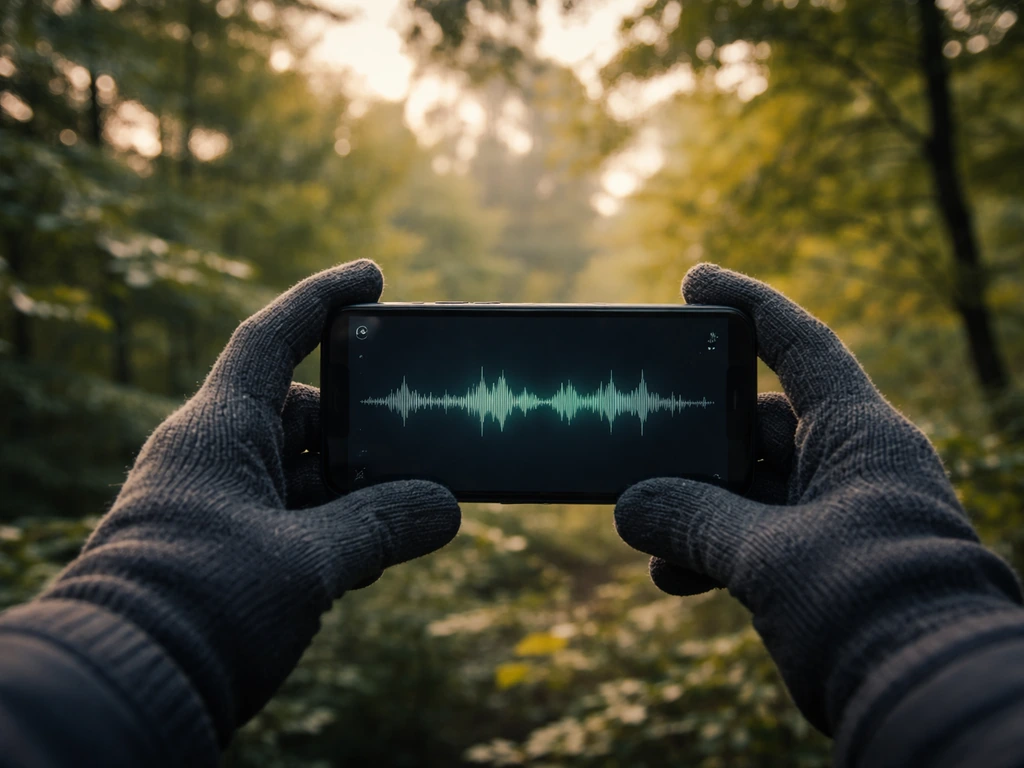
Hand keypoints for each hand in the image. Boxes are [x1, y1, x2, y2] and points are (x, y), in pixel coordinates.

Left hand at [34, 260, 460, 745]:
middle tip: (416, 437)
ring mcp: (219, 502)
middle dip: (359, 425)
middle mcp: (214, 456)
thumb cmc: (203, 605)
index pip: (272, 338)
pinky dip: (335, 523)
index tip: (371, 277)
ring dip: (354, 487)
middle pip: (302, 412)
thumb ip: (383, 525)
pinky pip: (293, 513)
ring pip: (303, 470)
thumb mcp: (310, 561)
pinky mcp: (226, 547)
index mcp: (217, 430)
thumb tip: (446, 509)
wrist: (129, 687)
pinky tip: (371, 552)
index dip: (322, 298)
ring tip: (407, 509)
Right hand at [614, 264, 1021, 735]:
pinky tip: (673, 577)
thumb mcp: (764, 553)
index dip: (749, 304)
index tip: (694, 282)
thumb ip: (689, 521)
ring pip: (747, 487)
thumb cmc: (866, 605)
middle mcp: (850, 465)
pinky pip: (753, 536)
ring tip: (645, 530)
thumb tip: (628, 507)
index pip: (801, 344)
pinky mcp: (820, 563)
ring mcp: (834, 516)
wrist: (920, 693)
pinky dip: (711, 551)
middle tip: (642, 444)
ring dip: (694, 508)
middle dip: (696, 440)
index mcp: (859, 434)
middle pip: (755, 424)